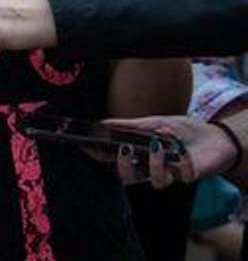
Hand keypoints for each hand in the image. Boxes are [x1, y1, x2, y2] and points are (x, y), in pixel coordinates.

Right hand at [101, 115, 234, 187]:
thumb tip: (102, 123)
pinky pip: (179, 175)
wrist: (216, 137)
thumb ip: (130, 125)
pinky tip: (180, 149)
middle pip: (129, 178)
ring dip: (153, 163)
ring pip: (153, 181)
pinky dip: (178, 159)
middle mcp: (151, 168)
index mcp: (139, 155)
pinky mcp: (187, 177)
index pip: (115, 159)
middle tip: (122, 150)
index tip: (87, 146)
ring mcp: (169, 174)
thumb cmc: (183, 131)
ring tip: (156, 144)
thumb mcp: (154, 123)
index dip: (100, 155)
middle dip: (122, 167)